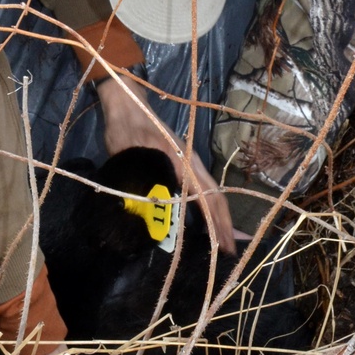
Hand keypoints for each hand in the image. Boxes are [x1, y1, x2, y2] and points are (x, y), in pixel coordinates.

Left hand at [97, 71, 236, 251]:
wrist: (126, 100)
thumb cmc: (125, 126)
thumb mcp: (129, 153)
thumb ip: (142, 178)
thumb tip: (155, 211)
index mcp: (181, 160)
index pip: (205, 196)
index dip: (216, 223)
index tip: (224, 247)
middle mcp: (191, 161)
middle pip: (215, 196)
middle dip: (224, 225)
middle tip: (229, 254)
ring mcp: (189, 161)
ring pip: (211, 192)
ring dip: (218, 217)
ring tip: (223, 244)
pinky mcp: (183, 162)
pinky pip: (202, 187)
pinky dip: (208, 206)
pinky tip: (206, 222)